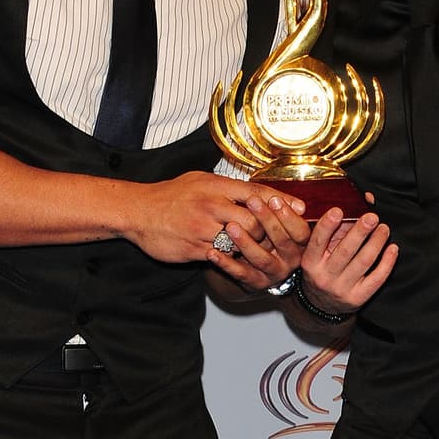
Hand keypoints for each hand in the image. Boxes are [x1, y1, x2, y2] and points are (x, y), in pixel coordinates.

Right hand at [125, 171, 304, 288]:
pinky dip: (233, 258)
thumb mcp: (199, 181)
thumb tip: (255, 191)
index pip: (257, 192)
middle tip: (275, 235)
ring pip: (241, 239)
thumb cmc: (170, 196)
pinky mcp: (195, 248)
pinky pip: (223, 256)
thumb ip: (226, 187)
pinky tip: (238, 258)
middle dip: (267, 229)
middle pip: (255, 219)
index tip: (300, 208)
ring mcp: (203, 228)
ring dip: (251, 245)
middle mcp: (211, 205)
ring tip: (257, 247)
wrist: (138, 212)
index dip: (281, 201)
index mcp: (215, 186)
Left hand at [214, 189, 310, 291]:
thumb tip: (298, 203)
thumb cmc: (264, 235)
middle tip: (252, 202)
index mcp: (299, 244)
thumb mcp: (274, 222)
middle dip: (268, 221)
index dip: (288, 216)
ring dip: (246, 242)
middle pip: (283, 242)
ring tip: (230, 226)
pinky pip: (240, 273)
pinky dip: (226, 263)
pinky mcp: (256, 283)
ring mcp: (274, 274)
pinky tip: (213, 252)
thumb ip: (281, 210)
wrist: (251, 265)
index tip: (274, 199)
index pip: (300, 231)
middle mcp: (291, 261)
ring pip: (262, 258)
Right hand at [299, 207, 396, 316]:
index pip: (317, 241)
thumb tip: (361, 203)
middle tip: (372, 217)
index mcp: (310, 262)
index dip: (327, 226)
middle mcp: (324, 276)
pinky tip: (393, 249)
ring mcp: (341, 289)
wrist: (321, 305)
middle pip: (345, 251)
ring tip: (384, 229)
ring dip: (376, 243)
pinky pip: (376, 279)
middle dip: (359, 232)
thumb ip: (336, 229)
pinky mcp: (358, 298)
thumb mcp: (320, 252)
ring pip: (363, 262)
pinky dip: (387, 262)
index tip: (338, 211)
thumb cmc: (323, 270)